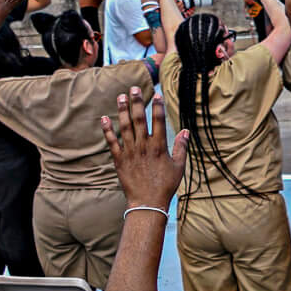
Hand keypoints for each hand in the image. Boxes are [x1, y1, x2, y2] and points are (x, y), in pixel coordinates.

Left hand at [102, 86, 186, 208]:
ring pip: (125, 127)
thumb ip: (181, 147)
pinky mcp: (119, 160)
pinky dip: (108, 130)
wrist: (147, 202)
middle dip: (137, 102)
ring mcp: (130, 152)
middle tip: (134, 88)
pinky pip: (112, 142)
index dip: (157, 107)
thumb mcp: (179, 166)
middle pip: (140, 119)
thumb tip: (186, 131)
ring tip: (120, 97)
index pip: (158, 121)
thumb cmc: (165, 185)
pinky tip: (104, 118)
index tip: (156, 95)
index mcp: (159, 146)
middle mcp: (143, 146)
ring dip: (122, 111)